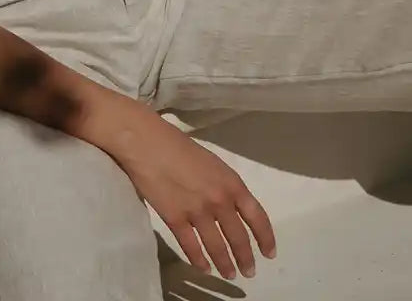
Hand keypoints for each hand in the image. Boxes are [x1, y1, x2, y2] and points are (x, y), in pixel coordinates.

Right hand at [107, 103, 276, 280]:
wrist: (147, 142)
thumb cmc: (178, 145)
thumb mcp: (212, 162)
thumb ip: (224, 185)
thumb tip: (229, 207)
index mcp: (231, 182)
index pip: (257, 217)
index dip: (265, 238)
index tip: (269, 253)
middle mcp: (219, 200)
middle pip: (238, 237)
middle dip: (245, 258)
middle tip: (248, 272)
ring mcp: (197, 212)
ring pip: (217, 247)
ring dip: (225, 263)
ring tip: (229, 273)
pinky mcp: (175, 219)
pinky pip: (191, 246)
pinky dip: (199, 260)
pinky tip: (204, 268)